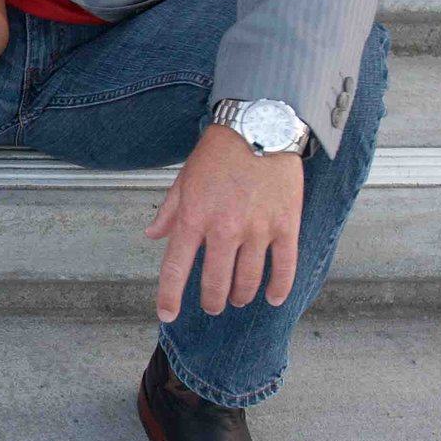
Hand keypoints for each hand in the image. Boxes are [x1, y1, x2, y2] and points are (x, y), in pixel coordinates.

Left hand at [142, 125, 302, 320]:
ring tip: (238, 299)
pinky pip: (284, 267)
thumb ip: (170, 212)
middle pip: (215, 284)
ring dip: (240, 296)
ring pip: (247, 281)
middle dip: (211, 301)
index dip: (169, 297)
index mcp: (194, 218)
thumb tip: (154, 235)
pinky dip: (278, 288)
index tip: (167, 314)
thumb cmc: (219, 152)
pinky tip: (272, 298)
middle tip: (213, 305)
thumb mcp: (185, 179)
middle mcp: (224, 229)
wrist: (260, 126)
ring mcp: (257, 229)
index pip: (175, 268)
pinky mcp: (286, 225)